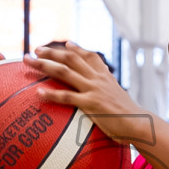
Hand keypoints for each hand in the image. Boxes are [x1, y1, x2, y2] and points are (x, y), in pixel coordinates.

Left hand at [24, 41, 145, 144]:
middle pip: (70, 58)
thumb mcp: (118, 96)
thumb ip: (107, 89)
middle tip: (35, 50)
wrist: (140, 124)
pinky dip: (51, 94)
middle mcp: (98, 79)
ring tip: (28, 61)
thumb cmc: (129, 116)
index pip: (89, 56)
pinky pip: (67, 97)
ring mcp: (93, 90)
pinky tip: (37, 93)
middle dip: (51, 52)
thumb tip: (101, 88)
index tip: (65, 44)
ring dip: (44, 65)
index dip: (76, 48)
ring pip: (64, 72)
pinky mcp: (90, 104)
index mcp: (105, 76)